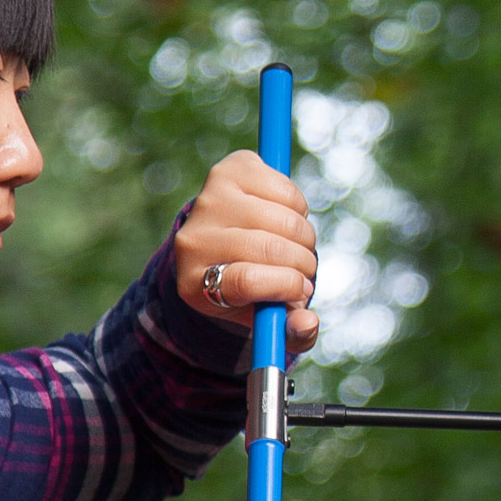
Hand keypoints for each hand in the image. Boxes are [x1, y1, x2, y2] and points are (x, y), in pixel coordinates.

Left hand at [175, 150, 320, 351]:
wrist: (221, 244)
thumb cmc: (246, 288)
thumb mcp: (263, 317)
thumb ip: (289, 331)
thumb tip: (307, 322)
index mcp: (195, 283)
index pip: (245, 280)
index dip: (285, 286)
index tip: (302, 293)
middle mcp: (193, 239)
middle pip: (269, 247)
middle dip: (303, 263)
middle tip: (305, 271)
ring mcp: (209, 200)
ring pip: (282, 218)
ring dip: (304, 237)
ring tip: (296, 246)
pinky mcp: (230, 169)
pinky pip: (284, 190)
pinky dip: (298, 208)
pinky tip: (286, 218)